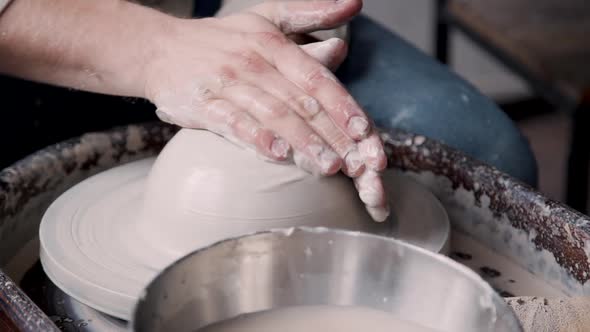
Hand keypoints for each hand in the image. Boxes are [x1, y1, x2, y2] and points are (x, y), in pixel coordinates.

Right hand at [143, 0, 388, 219]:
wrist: (158, 49)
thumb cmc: (221, 38)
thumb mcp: (266, 16)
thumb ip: (310, 12)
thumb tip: (353, 4)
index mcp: (272, 43)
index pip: (316, 77)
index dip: (343, 105)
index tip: (364, 131)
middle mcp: (253, 63)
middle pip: (301, 102)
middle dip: (333, 135)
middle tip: (357, 163)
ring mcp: (228, 85)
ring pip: (273, 115)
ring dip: (303, 142)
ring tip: (328, 166)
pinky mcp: (204, 106)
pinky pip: (234, 124)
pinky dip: (257, 139)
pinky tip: (278, 156)